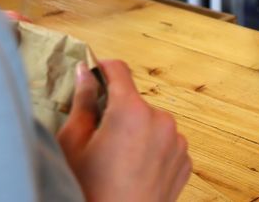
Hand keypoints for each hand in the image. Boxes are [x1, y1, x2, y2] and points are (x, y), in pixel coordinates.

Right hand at [57, 60, 191, 201]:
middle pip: (135, 100)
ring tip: (116, 160)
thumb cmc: (89, 190)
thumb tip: (84, 72)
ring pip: (151, 122)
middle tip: (97, 135)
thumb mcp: (73, 142)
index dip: (102, 68)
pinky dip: (151, 149)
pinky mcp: (184, 162)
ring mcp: (177, 143)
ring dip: (136, 130)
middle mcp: (161, 121)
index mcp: (132, 111)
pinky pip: (165, 143)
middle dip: (117, 110)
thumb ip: (82, 101)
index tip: (93, 73)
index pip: (119, 70)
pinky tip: (133, 170)